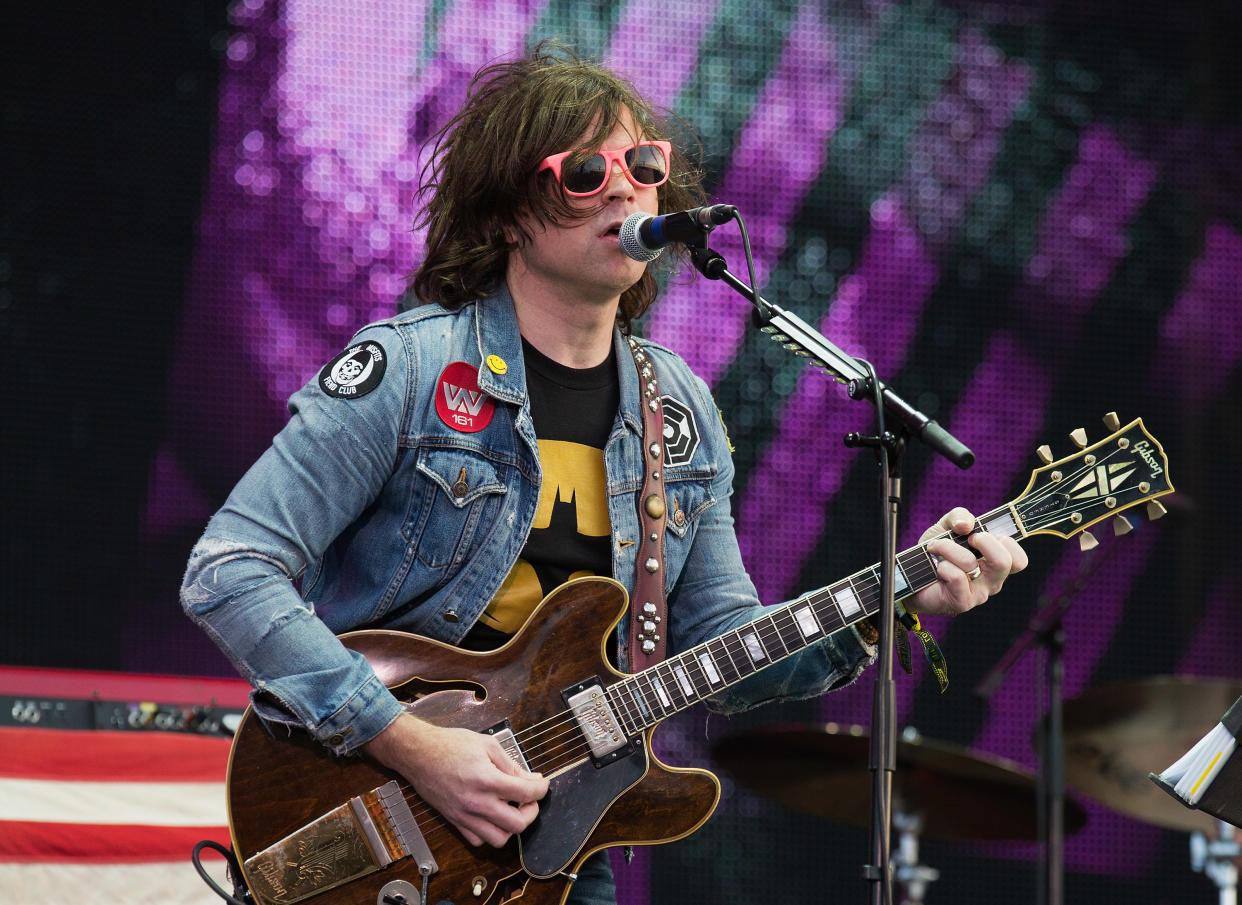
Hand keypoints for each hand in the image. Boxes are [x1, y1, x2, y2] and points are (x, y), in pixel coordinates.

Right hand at [364, 714, 548, 846]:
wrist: (418, 753)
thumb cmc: (450, 744)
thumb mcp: (487, 745)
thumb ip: (511, 765)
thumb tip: (530, 779)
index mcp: (487, 780)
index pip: (526, 793)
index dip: (541, 789)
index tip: (541, 784)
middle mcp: (477, 802)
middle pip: (518, 824)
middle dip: (531, 812)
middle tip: (529, 800)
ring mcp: (465, 815)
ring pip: (499, 839)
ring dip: (511, 827)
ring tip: (511, 809)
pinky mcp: (455, 821)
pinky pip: (477, 840)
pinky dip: (489, 833)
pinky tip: (492, 816)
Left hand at [910, 507, 1027, 615]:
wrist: (912, 576)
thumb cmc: (936, 552)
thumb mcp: (947, 526)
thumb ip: (960, 516)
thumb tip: (966, 525)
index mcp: (996, 563)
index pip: (1019, 559)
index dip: (1005, 542)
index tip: (982, 533)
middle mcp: (992, 580)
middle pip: (1004, 562)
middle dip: (982, 541)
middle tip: (967, 538)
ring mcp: (979, 594)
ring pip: (970, 564)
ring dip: (948, 548)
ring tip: (935, 548)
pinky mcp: (962, 602)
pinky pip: (956, 577)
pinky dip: (942, 565)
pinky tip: (936, 568)